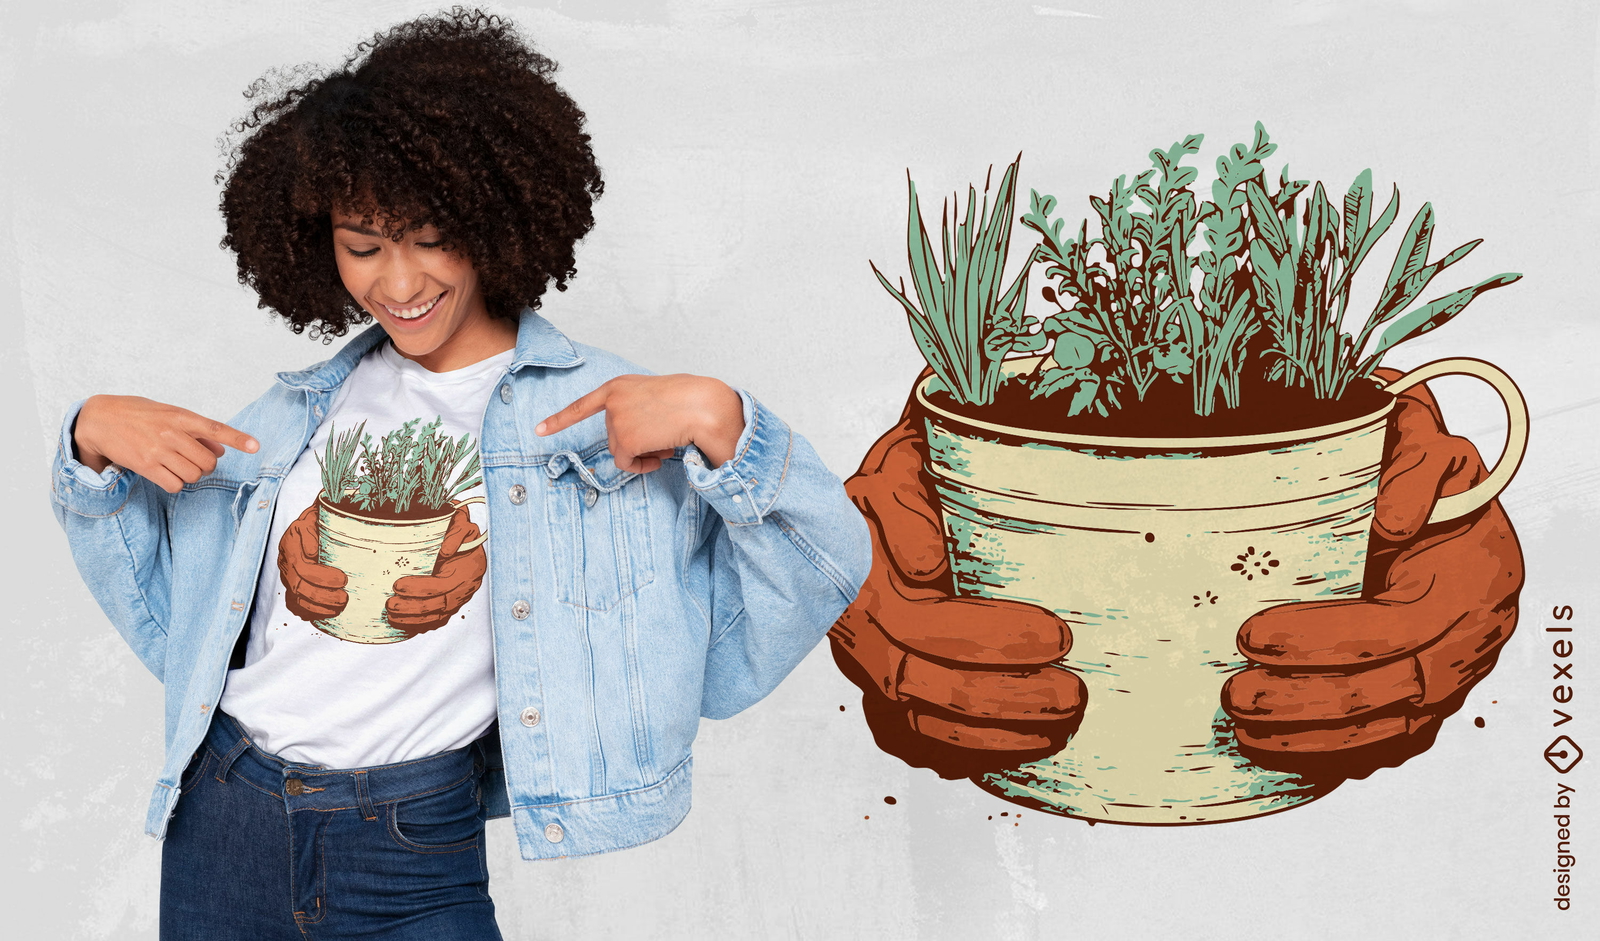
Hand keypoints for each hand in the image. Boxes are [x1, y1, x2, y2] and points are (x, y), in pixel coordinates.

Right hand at [73, 394, 258, 491]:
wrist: (99, 419)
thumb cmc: (138, 415)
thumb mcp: (169, 414)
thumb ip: (196, 431)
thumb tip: (221, 449)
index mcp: (180, 416)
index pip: (216, 428)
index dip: (237, 438)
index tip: (255, 446)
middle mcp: (171, 433)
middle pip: (208, 461)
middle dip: (206, 465)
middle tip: (193, 460)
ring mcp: (158, 450)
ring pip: (194, 475)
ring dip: (191, 475)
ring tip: (177, 465)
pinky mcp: (145, 466)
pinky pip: (175, 485)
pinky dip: (176, 483)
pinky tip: (166, 474)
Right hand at [278, 504, 347, 621]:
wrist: (316, 520)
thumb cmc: (321, 519)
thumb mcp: (317, 517)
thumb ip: (311, 532)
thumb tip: (311, 553)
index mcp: (290, 544)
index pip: (302, 568)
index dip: (322, 577)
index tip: (344, 579)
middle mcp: (286, 562)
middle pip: (298, 587)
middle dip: (322, 597)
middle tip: (345, 598)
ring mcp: (288, 576)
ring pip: (295, 600)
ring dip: (318, 608)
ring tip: (340, 607)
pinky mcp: (293, 586)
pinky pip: (296, 606)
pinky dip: (311, 613)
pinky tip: (327, 614)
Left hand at [386, 507, 486, 635]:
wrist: (466, 539)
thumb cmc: (459, 530)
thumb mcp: (461, 523)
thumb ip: (456, 531)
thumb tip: (445, 550)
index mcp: (470, 568)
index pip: (445, 585)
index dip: (422, 588)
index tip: (398, 585)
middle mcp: (467, 587)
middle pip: (441, 605)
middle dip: (413, 607)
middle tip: (390, 604)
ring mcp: (460, 598)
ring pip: (438, 617)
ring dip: (413, 619)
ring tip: (391, 614)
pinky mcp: (451, 605)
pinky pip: (436, 621)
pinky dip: (419, 624)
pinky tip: (401, 623)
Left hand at [536, 374, 743, 471]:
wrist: (703, 405)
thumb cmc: (690, 400)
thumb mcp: (654, 396)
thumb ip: (636, 410)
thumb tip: (631, 442)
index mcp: (619, 386)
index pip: (583, 406)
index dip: (560, 420)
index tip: (539, 430)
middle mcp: (612, 401)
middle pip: (613, 435)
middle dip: (635, 442)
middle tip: (662, 435)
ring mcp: (616, 420)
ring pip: (619, 451)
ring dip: (641, 453)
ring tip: (665, 440)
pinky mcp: (624, 439)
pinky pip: (626, 463)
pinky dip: (641, 465)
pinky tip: (660, 454)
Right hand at [829, 372, 1085, 779]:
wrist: (896, 487)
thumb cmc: (911, 473)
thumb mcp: (906, 465)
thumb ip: (907, 506)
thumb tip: (926, 568)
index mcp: (858, 578)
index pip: (917, 628)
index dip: (986, 641)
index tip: (1056, 633)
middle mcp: (856, 632)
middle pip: (917, 687)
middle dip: (1002, 699)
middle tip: (1074, 693)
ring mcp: (868, 667)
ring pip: (915, 728)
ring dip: (991, 738)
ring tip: (1062, 725)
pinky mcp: (886, 692)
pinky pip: (914, 743)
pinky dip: (965, 756)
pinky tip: (1019, 749)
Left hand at [1220, 368, 1523, 779]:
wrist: (1433, 493)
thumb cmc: (1415, 468)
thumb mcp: (1421, 443)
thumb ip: (1413, 465)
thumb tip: (1392, 518)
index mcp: (1473, 576)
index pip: (1399, 627)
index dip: (1325, 639)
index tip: (1252, 634)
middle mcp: (1471, 635)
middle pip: (1392, 690)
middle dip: (1307, 699)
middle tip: (1234, 694)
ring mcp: (1455, 675)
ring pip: (1390, 729)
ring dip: (1312, 736)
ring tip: (1241, 724)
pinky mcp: (1429, 699)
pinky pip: (1387, 744)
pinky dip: (1333, 753)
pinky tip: (1277, 750)